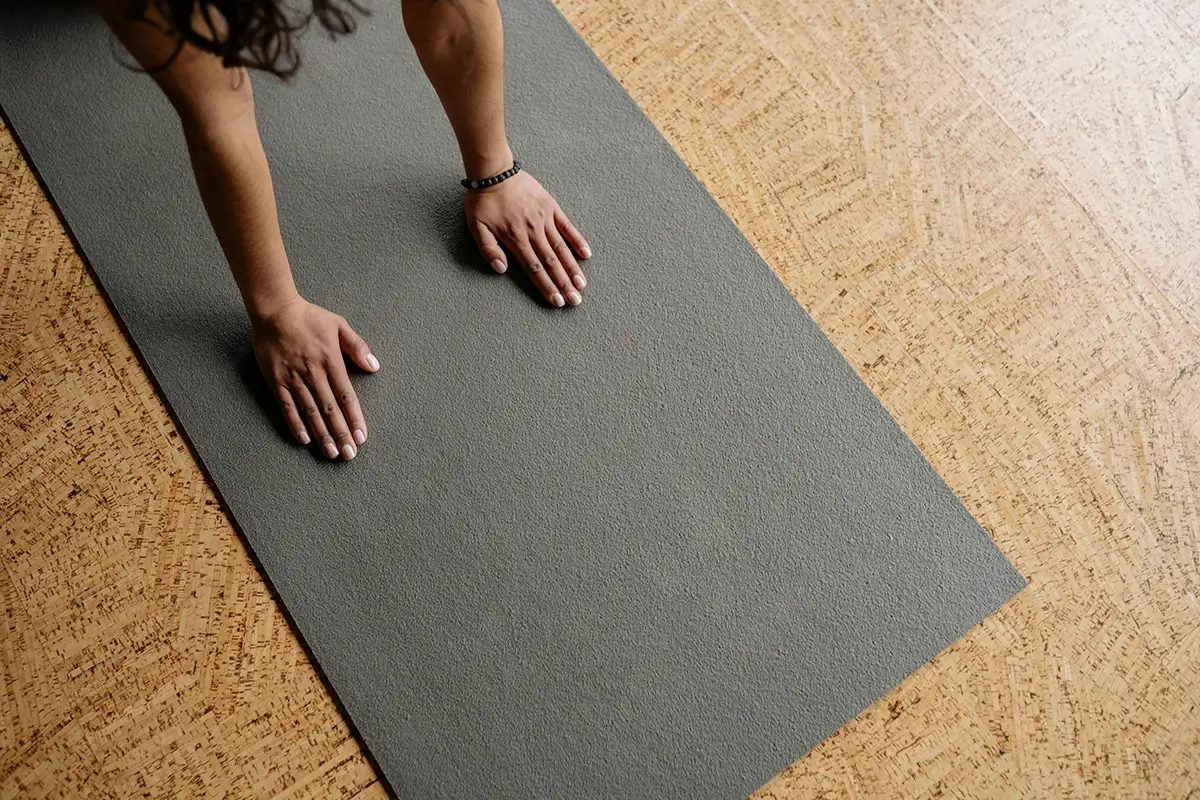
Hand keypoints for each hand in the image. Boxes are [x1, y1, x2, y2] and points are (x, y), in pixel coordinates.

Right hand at [251, 297, 379, 459]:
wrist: (275, 310)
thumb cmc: (309, 317)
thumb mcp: (339, 325)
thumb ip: (358, 347)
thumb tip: (374, 367)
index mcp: (331, 362)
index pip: (346, 397)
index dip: (354, 419)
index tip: (362, 437)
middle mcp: (313, 374)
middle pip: (330, 410)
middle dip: (341, 434)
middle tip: (349, 455)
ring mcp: (293, 379)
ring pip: (310, 413)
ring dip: (322, 434)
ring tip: (331, 453)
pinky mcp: (275, 381)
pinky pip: (287, 407)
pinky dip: (295, 424)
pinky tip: (305, 440)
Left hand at [465, 171, 591, 306]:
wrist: (494, 172)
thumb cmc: (483, 201)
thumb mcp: (476, 227)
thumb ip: (489, 250)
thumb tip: (501, 270)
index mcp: (515, 239)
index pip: (534, 269)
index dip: (547, 286)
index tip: (557, 301)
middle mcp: (533, 231)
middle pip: (551, 262)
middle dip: (564, 283)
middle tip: (576, 300)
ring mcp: (544, 219)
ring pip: (561, 248)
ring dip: (572, 267)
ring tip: (582, 284)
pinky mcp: (551, 207)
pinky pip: (567, 226)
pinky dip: (577, 240)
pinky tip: (586, 254)